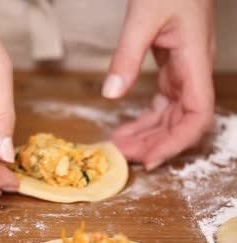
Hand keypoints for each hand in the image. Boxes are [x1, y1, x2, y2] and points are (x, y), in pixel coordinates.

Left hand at [105, 0, 215, 169]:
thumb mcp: (143, 16)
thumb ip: (127, 56)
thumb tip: (111, 95)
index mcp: (195, 61)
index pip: (197, 114)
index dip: (176, 142)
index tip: (150, 160)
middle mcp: (193, 70)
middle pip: (183, 121)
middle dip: (155, 144)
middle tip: (122, 157)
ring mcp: (185, 69)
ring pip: (172, 114)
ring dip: (148, 134)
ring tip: (119, 148)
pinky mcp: (173, 65)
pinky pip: (163, 101)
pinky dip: (146, 118)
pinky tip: (126, 128)